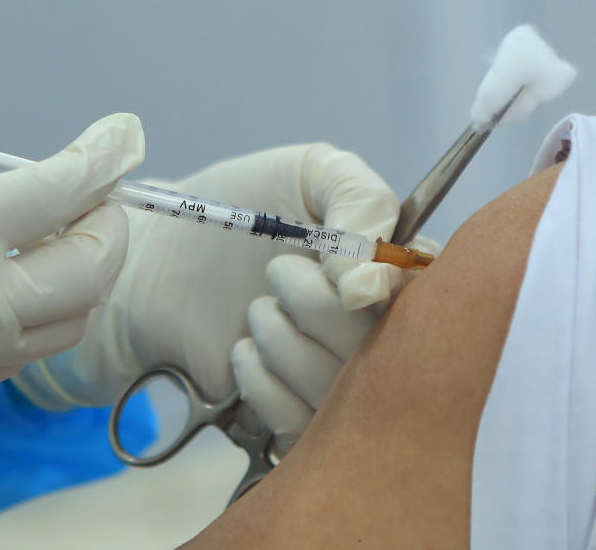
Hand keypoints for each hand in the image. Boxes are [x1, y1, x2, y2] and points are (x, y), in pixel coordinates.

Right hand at [0, 98, 143, 473]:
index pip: (59, 190)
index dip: (104, 155)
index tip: (126, 134)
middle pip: (92, 267)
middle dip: (112, 224)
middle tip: (98, 192)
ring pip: (72, 319)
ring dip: (88, 274)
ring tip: (66, 235)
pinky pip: (27, 351)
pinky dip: (48, 312)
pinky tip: (20, 282)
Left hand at [12, 143, 399, 407]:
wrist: (160, 254)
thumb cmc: (238, 204)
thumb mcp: (309, 172)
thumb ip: (361, 199)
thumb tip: (372, 286)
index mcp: (396, 270)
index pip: (436, 299)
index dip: (392, 292)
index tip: (347, 282)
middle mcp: (379, 331)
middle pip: (388, 349)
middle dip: (317, 303)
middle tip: (276, 269)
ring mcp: (338, 383)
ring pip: (339, 387)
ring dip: (281, 337)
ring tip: (255, 308)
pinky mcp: (297, 422)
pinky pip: (301, 423)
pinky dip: (261, 379)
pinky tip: (243, 350)